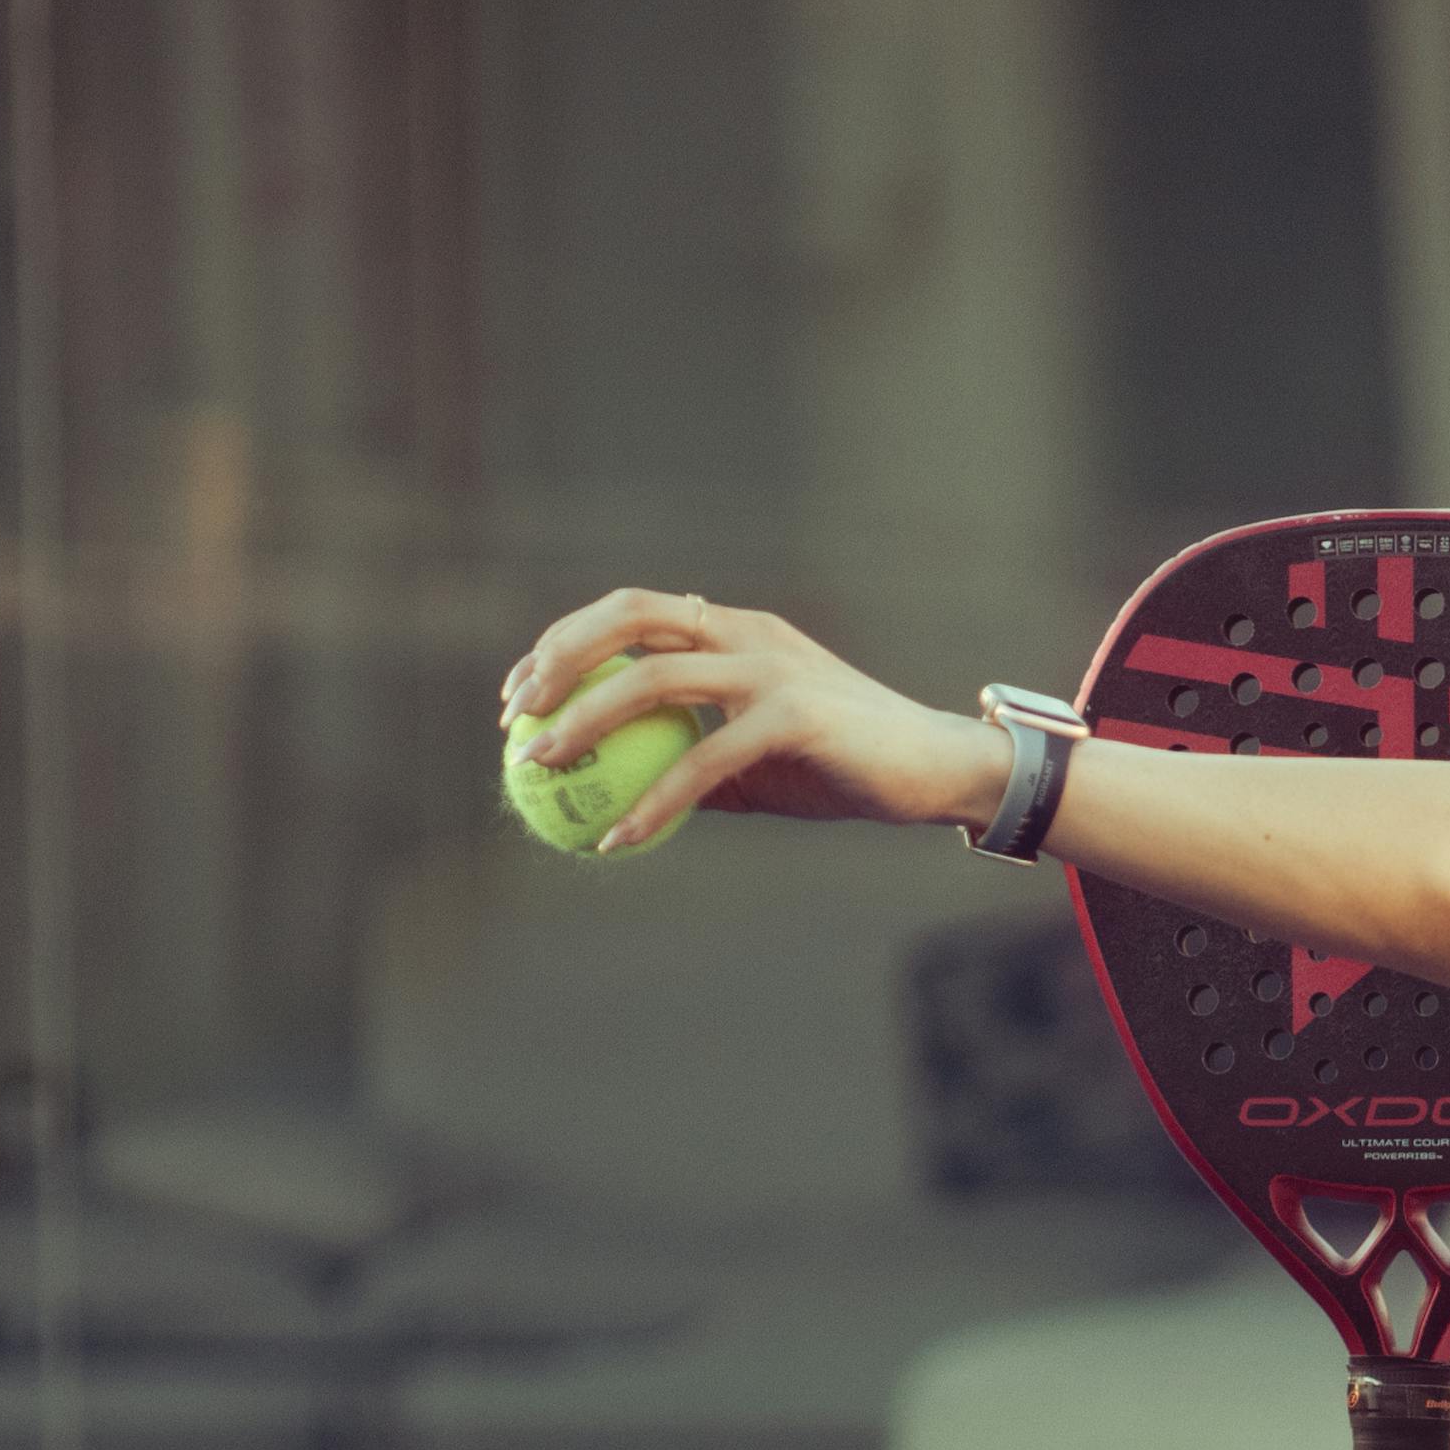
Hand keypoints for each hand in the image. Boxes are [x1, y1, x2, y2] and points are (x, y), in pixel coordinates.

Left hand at [492, 589, 1003, 845]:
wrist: (935, 770)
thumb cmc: (841, 765)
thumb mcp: (753, 758)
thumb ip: (689, 753)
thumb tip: (613, 789)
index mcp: (733, 627)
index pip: (631, 612)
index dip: (565, 642)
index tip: (520, 695)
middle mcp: (746, 631)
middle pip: (631, 616)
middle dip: (560, 656)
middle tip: (515, 716)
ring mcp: (772, 667)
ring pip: (654, 677)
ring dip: (584, 719)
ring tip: (539, 766)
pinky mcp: (795, 716)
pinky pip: (704, 760)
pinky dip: (653, 802)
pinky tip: (618, 837)